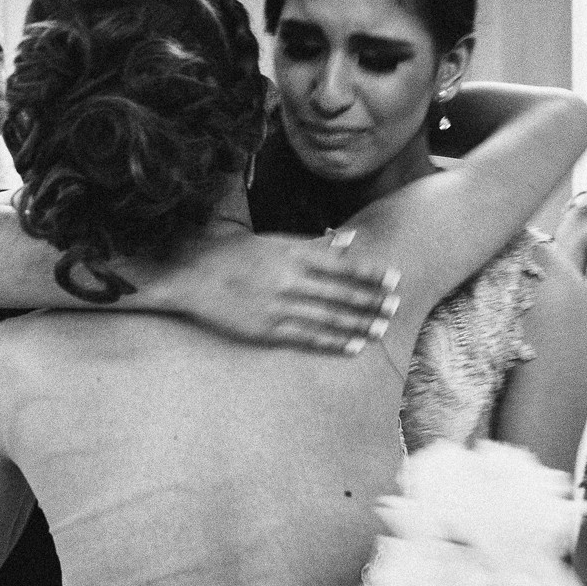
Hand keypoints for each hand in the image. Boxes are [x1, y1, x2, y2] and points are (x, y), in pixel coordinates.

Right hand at [182, 229, 401, 355]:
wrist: (189, 277)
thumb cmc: (231, 254)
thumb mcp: (272, 240)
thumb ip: (313, 243)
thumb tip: (350, 239)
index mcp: (290, 252)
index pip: (341, 264)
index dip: (370, 272)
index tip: (394, 278)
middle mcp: (288, 279)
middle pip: (340, 292)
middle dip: (371, 300)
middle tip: (397, 305)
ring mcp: (278, 306)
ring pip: (328, 318)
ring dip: (359, 324)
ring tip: (383, 328)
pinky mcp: (267, 330)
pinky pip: (308, 338)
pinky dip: (334, 342)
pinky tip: (354, 346)